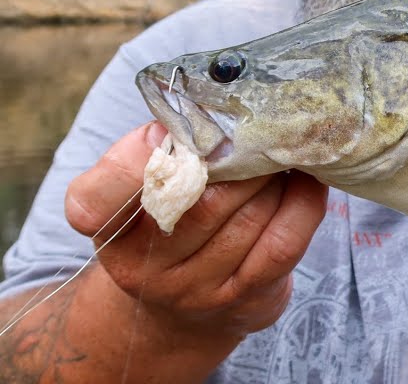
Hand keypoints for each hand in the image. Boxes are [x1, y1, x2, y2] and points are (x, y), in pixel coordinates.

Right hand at [64, 121, 327, 343]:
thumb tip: (213, 105)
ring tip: (286, 151)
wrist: (185, 308)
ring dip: (276, 178)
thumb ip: (168, 146)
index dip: (128, 164)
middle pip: (202, 199)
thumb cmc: (173, 217)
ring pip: (250, 217)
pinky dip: (302, 204)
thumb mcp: (148, 187)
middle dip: (241, 157)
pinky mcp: (244, 299)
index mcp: (108, 227)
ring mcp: (194, 290)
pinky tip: (308, 181)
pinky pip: (283, 242)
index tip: (163, 135)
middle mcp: (143, 266)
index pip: (94, 200)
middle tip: (262, 127)